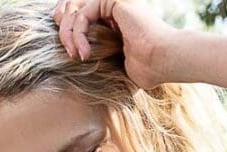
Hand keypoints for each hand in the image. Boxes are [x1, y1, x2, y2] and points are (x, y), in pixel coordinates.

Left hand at [52, 0, 181, 89]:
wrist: (161, 61)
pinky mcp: (112, 1)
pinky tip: (83, 52)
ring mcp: (112, 2)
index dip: (67, 31)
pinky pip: (83, 14)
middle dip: (64, 31)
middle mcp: (112, 7)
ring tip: (75, 55)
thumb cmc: (146, 69)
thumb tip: (75, 58)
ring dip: (69, 35)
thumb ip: (97, 54)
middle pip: (73, 10)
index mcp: (113, 19)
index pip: (80, 17)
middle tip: (70, 53)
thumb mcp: (114, 63)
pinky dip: (78, 35)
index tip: (70, 54)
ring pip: (75, 12)